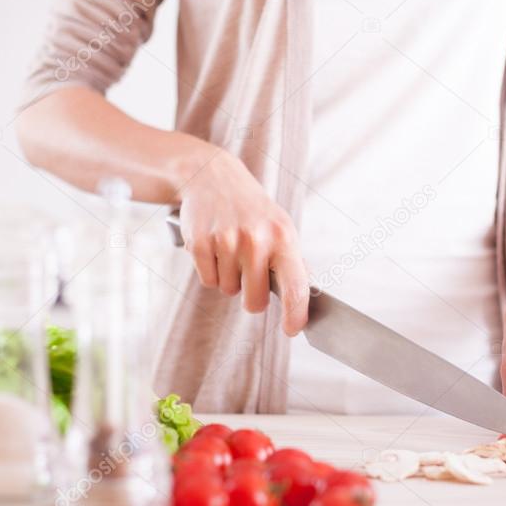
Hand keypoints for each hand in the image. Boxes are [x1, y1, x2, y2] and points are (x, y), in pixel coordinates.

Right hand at [179, 146, 308, 334]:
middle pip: (254, 301)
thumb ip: (291, 263)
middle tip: (249, 274)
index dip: (295, 314)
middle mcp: (256, 239)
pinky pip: (207, 281)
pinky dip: (210, 271)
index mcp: (283, 237)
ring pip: (228, 290)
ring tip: (231, 249)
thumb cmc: (253, 210)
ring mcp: (227, 240)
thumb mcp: (280, 227)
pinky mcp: (200, 242)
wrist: (213, 176)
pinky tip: (215, 247)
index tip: (292, 329)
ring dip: (229, 278)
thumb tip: (304, 300)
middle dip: (252, 297)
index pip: (295, 286)